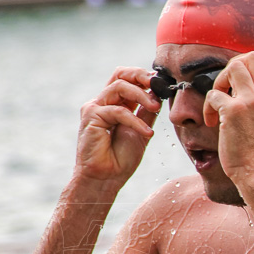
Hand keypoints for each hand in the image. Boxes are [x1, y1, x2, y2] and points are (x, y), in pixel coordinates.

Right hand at [74, 67, 159, 183]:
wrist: (106, 178)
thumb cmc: (121, 158)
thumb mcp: (141, 130)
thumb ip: (147, 113)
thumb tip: (158, 94)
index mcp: (115, 103)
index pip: (127, 78)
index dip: (144, 76)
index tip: (162, 83)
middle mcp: (103, 102)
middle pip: (120, 75)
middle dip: (141, 75)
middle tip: (158, 84)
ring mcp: (95, 108)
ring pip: (119, 87)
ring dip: (141, 95)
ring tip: (155, 107)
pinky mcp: (91, 117)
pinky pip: (118, 111)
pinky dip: (135, 120)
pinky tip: (147, 132)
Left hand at [204, 52, 253, 176]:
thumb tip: (248, 84)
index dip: (250, 69)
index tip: (240, 87)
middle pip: (252, 57)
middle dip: (234, 67)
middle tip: (227, 88)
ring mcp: (252, 101)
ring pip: (233, 67)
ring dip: (220, 81)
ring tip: (219, 100)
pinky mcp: (234, 111)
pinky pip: (214, 94)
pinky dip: (208, 107)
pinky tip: (211, 121)